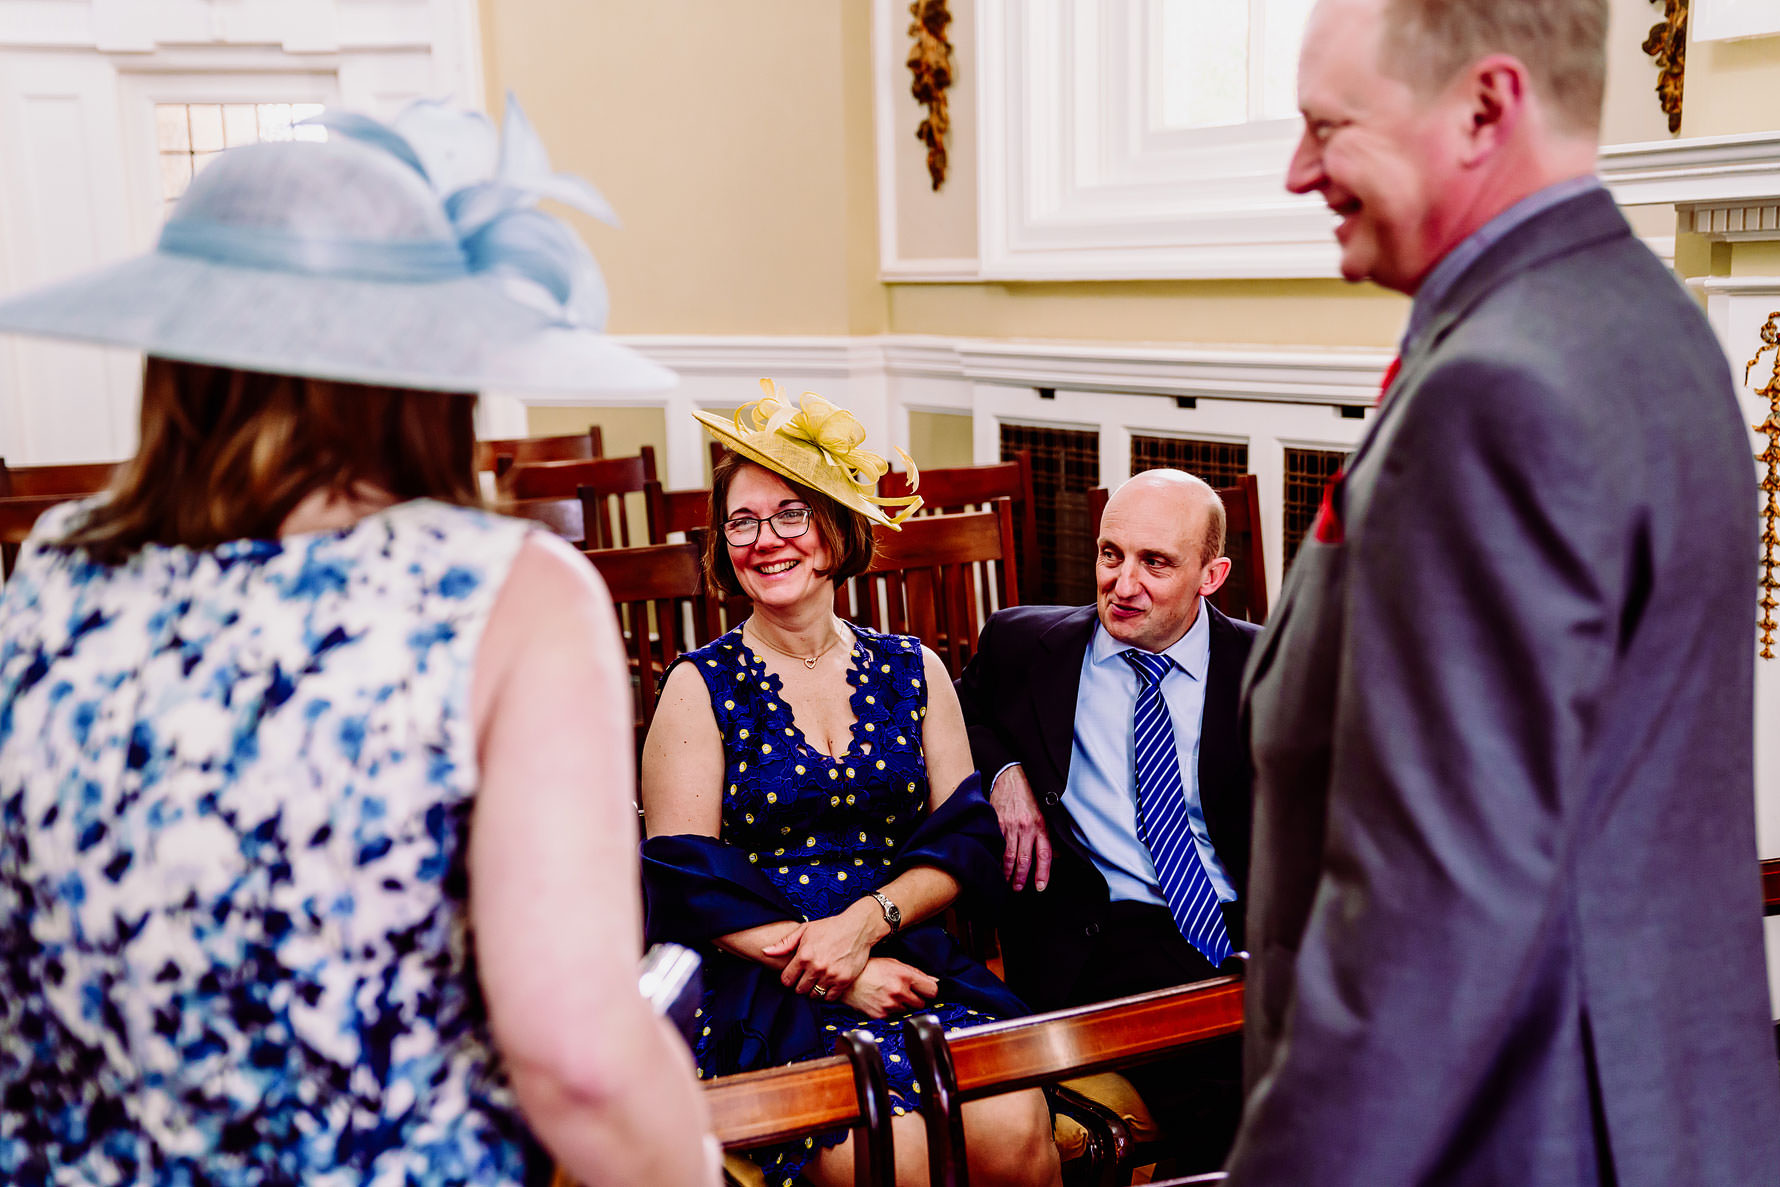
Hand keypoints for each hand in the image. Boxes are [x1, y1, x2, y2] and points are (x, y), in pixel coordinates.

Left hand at [762, 902, 876, 997]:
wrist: (858, 928)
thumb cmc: (831, 927)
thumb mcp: (805, 930)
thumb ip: (784, 943)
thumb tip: (765, 952)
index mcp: (804, 955)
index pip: (786, 980)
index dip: (788, 978)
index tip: (793, 975)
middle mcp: (816, 967)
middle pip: (799, 989)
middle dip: (800, 985)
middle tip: (806, 978)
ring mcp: (831, 975)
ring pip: (814, 995)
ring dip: (813, 990)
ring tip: (816, 981)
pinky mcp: (844, 980)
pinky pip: (830, 998)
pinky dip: (827, 994)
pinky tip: (827, 984)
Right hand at [840, 957, 938, 1019]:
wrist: (847, 980)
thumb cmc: (870, 968)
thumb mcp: (894, 963)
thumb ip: (916, 973)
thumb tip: (935, 981)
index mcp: (904, 976)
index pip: (932, 990)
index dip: (929, 990)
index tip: (925, 990)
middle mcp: (899, 991)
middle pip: (921, 1003)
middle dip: (915, 998)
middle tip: (904, 991)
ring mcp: (890, 1005)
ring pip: (907, 1011)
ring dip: (902, 1005)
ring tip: (889, 994)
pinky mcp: (881, 1015)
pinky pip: (894, 1016)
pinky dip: (890, 1010)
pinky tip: (881, 1000)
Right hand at [990, 764, 1051, 890]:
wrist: (1012, 775)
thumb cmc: (1029, 796)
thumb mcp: (1045, 813)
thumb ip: (1048, 835)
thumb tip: (1055, 856)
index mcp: (1041, 825)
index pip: (1044, 855)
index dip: (1043, 873)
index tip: (1040, 887)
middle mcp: (1026, 827)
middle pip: (1024, 860)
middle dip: (1020, 878)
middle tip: (1017, 889)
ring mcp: (1010, 825)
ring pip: (1008, 855)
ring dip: (1006, 872)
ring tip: (1005, 881)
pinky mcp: (996, 821)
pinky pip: (995, 844)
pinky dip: (994, 857)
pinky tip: (993, 865)